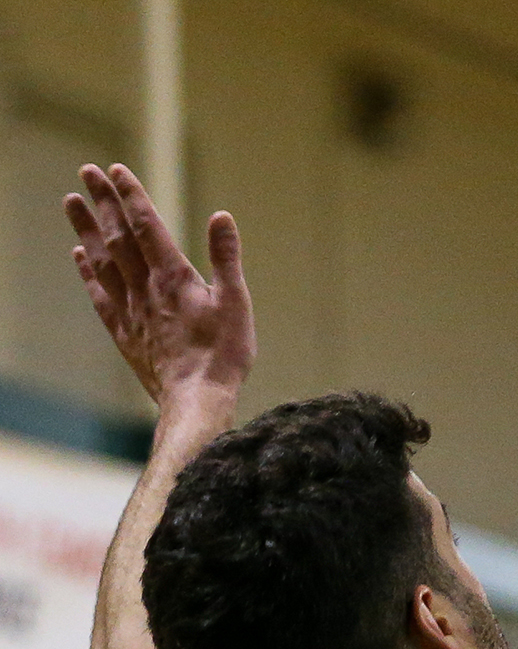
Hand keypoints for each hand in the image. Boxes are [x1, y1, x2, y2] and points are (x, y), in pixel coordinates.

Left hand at [64, 164, 254, 414]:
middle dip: (104, 202)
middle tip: (87, 172)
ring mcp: (130, 310)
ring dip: (88, 229)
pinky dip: (88, 272)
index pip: (147, 226)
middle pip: (119, 236)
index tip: (116, 170)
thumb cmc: (223, 354)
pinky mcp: (125, 333)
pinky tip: (80, 255)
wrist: (195, 399)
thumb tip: (222, 216)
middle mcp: (145, 288)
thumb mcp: (236, 303)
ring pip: (103, 261)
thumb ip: (226, 258)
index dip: (131, 196)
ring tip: (72, 202)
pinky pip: (100, 295)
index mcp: (173, 278)